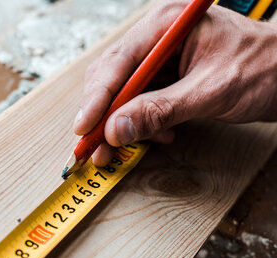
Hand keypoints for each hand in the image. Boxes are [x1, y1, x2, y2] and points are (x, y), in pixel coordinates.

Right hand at [74, 1, 276, 165]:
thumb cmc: (266, 70)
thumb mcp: (211, 92)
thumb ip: (160, 110)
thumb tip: (116, 129)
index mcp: (167, 25)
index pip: (118, 62)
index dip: (97, 99)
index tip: (83, 129)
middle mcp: (159, 37)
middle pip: (112, 77)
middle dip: (102, 115)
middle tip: (93, 147)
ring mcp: (163, 57)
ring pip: (123, 92)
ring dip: (120, 123)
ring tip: (120, 149)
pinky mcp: (169, 76)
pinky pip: (141, 100)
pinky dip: (142, 123)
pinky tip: (158, 136)